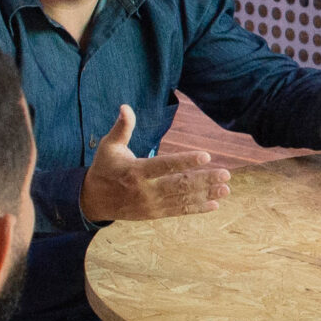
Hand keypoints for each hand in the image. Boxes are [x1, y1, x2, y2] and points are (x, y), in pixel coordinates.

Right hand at [79, 104, 230, 222]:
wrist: (93, 200)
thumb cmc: (104, 168)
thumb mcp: (109, 146)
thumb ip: (121, 128)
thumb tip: (125, 106)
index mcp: (136, 171)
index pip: (164, 165)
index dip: (186, 161)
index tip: (205, 156)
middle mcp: (145, 190)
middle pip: (179, 184)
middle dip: (204, 180)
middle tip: (225, 174)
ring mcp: (151, 205)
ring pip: (183, 199)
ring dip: (206, 194)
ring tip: (226, 188)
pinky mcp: (154, 214)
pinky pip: (179, 211)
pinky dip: (197, 208)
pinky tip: (214, 204)